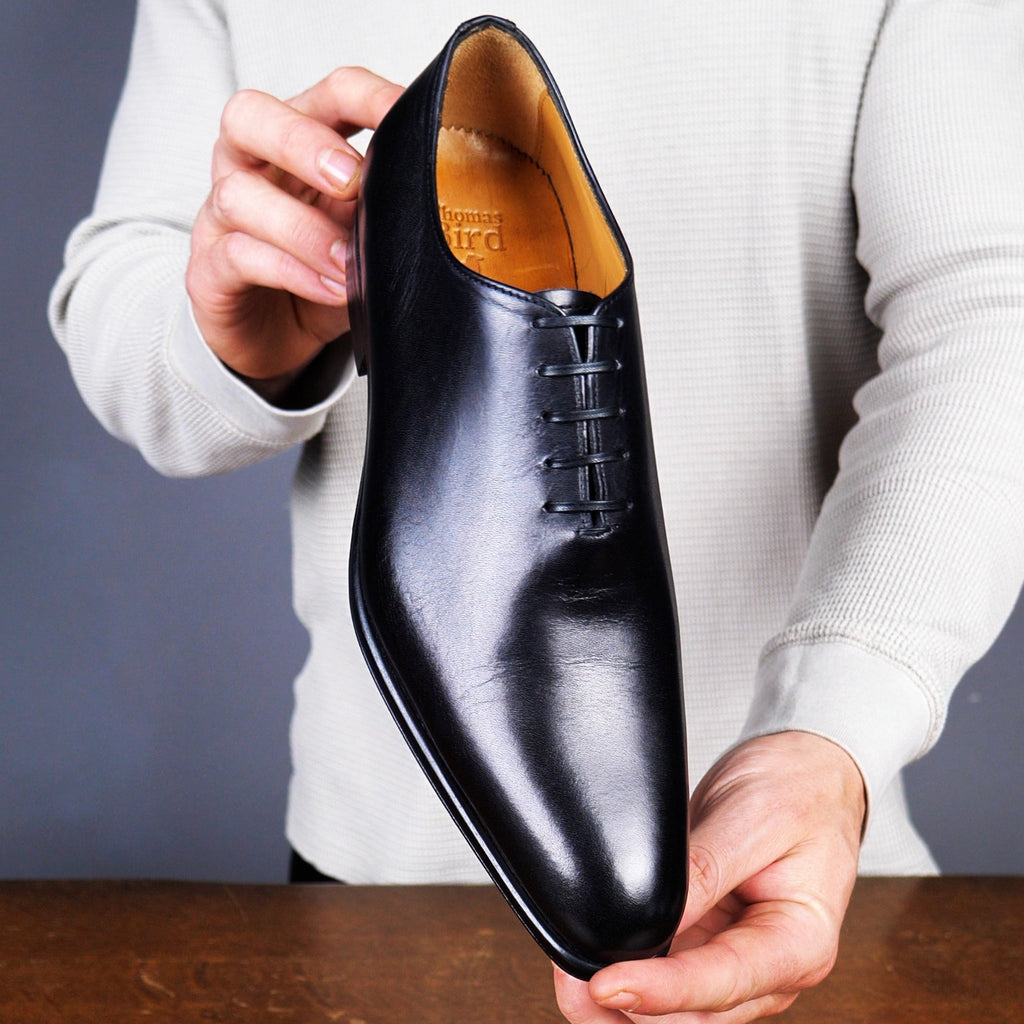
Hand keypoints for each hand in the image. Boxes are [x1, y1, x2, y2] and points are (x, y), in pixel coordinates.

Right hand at [186, 66, 401, 393]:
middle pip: (250, 116)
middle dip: (305, 143)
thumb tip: (452, 198)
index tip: (407, 117)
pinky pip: (239, 256)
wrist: (275, 339)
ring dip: (305, 230)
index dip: (368, 97)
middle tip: (353, 180)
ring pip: (240, 195)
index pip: (329, 94)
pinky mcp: (209, 270)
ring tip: (349, 264)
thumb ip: (392, 207)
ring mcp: (222, 217)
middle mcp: (250, 166)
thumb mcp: (367, 234)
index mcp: (299, 142)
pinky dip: (291, 272)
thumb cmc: (321, 274)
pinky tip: (329, 288)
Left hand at [554, 731, 865, 1022]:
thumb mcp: (756, 818)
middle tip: (570, 984)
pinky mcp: (708, 945)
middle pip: (695, 1016)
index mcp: (799, 944)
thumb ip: (706, 870)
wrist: (809, 774)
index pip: (722, 983)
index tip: (608, 984)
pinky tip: (592, 960)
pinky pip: (665, 975)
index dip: (661, 991)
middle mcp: (768, 968)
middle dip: (630, 1011)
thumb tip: (651, 914)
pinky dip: (630, 973)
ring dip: (623, 1006)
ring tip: (568, 978)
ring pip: (676, 1010)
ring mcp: (735, 960)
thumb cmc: (801, 792)